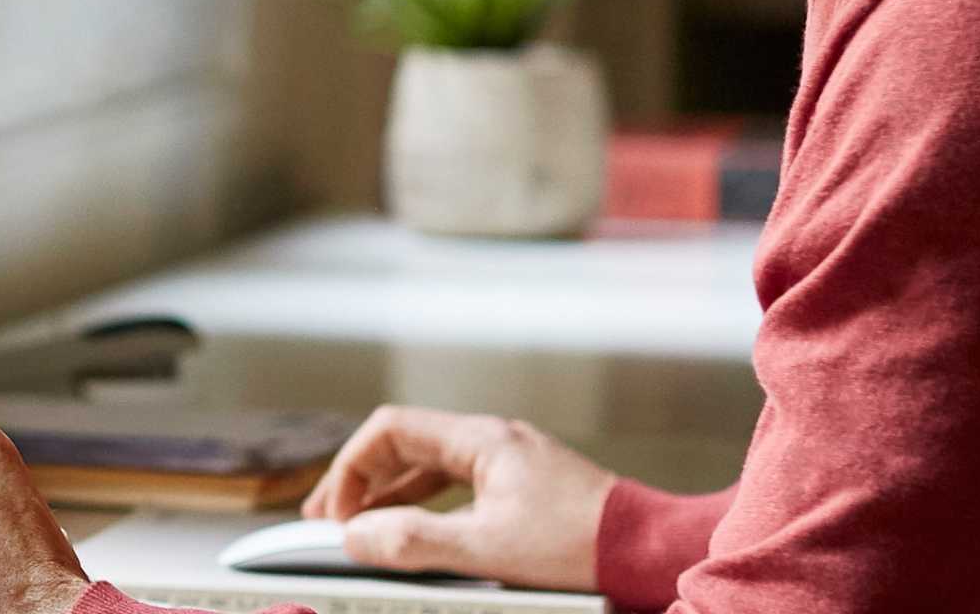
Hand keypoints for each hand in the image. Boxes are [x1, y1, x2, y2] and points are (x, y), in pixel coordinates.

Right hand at [296, 405, 615, 591]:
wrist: (646, 548)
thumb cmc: (579, 543)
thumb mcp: (485, 548)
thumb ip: (414, 541)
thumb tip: (356, 537)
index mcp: (481, 439)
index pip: (390, 430)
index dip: (351, 468)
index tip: (336, 511)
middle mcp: (494, 439)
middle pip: (406, 445)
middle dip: (363, 482)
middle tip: (333, 521)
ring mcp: (512, 461)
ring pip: (431, 467)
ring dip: (393, 496)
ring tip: (365, 530)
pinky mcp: (526, 486)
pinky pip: (458, 485)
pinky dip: (427, 504)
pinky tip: (420, 532)